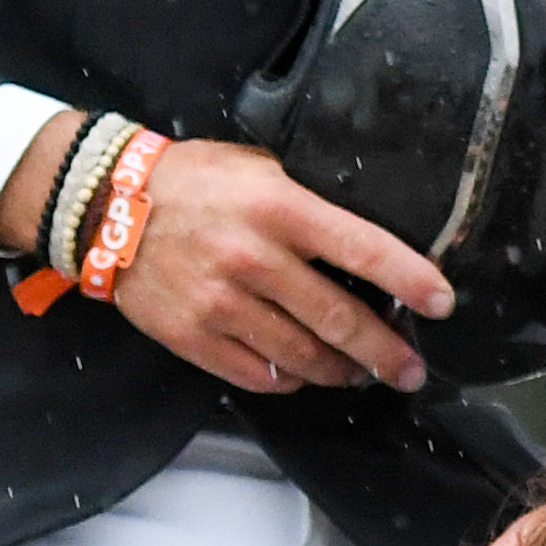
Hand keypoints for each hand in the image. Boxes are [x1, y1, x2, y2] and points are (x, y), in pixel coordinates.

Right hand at [112, 140, 450, 396]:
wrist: (104, 205)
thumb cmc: (192, 181)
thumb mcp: (258, 166)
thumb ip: (311, 198)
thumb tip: (371, 232)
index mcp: (278, 208)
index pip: (362, 249)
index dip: (409, 280)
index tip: (441, 303)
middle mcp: (253, 259)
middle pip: (340, 320)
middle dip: (386, 353)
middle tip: (411, 369)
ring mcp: (221, 303)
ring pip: (303, 357)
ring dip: (342, 372)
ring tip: (361, 373)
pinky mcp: (193, 336)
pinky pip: (258, 374)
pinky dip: (288, 378)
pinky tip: (302, 372)